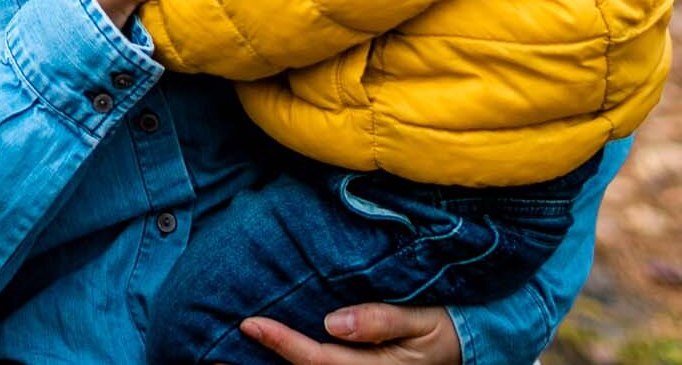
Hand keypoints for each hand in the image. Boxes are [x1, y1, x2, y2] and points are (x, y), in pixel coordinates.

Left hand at [235, 304, 460, 363]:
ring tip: (225, 360)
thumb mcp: (422, 322)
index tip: (251, 323)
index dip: (283, 343)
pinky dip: (289, 364)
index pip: (318, 360)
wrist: (467, 344)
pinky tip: (262, 358)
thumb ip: (380, 320)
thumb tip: (332, 322)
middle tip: (213, 357)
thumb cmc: (444, 327)